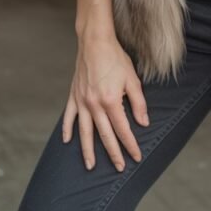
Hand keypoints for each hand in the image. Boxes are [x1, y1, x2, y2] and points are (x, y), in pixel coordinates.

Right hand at [62, 34, 149, 171]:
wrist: (95, 42)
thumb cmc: (115, 58)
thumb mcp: (132, 79)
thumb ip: (138, 102)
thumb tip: (143, 123)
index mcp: (111, 101)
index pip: (123, 130)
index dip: (131, 145)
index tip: (137, 156)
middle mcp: (95, 105)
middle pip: (105, 136)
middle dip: (113, 154)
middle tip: (120, 168)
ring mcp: (82, 102)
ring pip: (85, 132)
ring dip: (88, 151)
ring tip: (91, 166)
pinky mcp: (73, 96)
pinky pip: (68, 117)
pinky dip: (67, 130)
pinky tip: (67, 141)